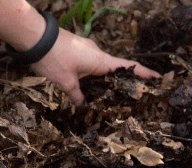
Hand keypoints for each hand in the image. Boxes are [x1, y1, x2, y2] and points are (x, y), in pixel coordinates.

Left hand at [32, 28, 160, 104]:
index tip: (158, 78)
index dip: (144, 74)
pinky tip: (89, 86)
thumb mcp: (65, 82)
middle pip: (116, 69)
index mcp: (101, 61)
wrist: (33, 36)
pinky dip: (95, 76)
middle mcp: (97, 54)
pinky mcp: (77, 50)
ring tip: (110, 95)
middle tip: (133, 95)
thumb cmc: (53, 58)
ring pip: (102, 68)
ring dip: (107, 80)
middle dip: (125, 81)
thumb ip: (77, 95)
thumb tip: (83, 106)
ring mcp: (87, 50)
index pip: (128, 67)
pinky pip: (92, 64)